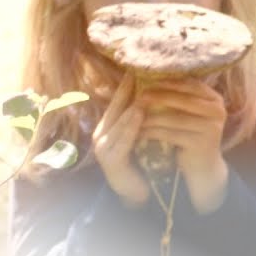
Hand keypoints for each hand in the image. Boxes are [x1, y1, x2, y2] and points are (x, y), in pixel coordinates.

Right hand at [91, 73, 149, 207]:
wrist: (136, 190)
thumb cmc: (140, 158)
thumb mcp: (139, 132)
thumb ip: (141, 113)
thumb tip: (153, 87)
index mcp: (109, 125)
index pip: (119, 99)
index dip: (128, 83)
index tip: (138, 65)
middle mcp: (102, 134)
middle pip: (116, 107)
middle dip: (128, 90)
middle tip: (140, 72)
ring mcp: (104, 148)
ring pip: (118, 123)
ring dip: (130, 106)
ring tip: (143, 92)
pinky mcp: (112, 161)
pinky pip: (122, 140)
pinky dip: (131, 127)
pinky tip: (140, 115)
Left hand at [135, 79, 229, 213]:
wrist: (202, 167)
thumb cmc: (191, 135)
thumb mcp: (191, 114)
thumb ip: (181, 98)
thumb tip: (152, 77)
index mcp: (215, 99)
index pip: (191, 85)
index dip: (170, 82)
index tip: (149, 80)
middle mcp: (217, 111)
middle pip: (183, 100)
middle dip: (159, 97)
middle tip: (139, 96)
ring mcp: (211, 127)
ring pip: (175, 118)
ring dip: (151, 116)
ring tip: (134, 115)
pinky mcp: (201, 143)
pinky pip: (171, 134)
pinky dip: (153, 132)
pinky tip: (139, 132)